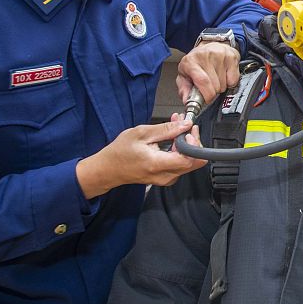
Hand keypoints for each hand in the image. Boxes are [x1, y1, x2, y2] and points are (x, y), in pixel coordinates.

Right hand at [76, 115, 206, 197]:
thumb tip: (185, 125)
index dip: (194, 143)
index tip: (188, 130)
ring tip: (175, 128)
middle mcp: (165, 175)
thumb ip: (166, 129)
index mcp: (158, 164)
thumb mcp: (141, 133)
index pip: (190, 159)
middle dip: (192, 140)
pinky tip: (171, 139)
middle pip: (194, 161)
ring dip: (186, 143)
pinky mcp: (166, 177)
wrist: (108, 169)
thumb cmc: (119, 153)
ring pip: (189, 162)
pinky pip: (180, 164)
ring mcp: (166, 179)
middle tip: (183, 125)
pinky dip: (180, 150)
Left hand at [177, 41, 239, 102]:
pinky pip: (234, 80)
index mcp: (190, 62)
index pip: (203, 81)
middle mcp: (205, 56)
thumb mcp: (184, 75)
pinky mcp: (231, 56)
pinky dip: (230, 82)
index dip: (207, 94)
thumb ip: (184, 90)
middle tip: (209, 86)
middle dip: (213, 91)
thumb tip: (186, 101)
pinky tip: (224, 75)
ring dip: (221, 86)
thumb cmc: (197, 62)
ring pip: (225, 84)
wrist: (210, 46)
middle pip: (215, 85)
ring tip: (216, 78)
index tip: (207, 99)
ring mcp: (220, 55)